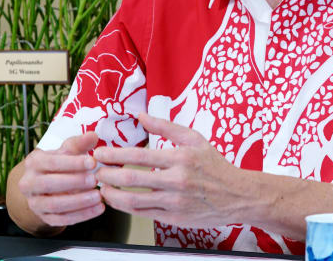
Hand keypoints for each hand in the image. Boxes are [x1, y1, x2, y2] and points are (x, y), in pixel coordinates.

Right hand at [17, 132, 104, 226]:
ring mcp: (34, 202)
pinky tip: (97, 209)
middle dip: (74, 182)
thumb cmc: (57, 164)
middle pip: (49, 184)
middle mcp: (29, 183)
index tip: (92, 162)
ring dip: (78, 202)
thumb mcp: (65, 151)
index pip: (52, 163)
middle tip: (94, 180)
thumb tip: (93, 135)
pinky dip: (81, 215)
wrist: (43, 186)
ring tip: (98, 196)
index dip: (73, 163)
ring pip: (54, 205)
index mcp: (34, 163)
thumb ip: (78, 144)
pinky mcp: (44, 217)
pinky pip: (61, 220)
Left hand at [93, 112, 245, 227]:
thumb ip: (165, 126)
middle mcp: (177, 180)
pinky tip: (117, 200)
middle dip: (108, 174)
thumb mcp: (194, 139)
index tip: (100, 152)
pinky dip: (126, 208)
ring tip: (101, 187)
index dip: (115, 155)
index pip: (140, 156)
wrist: (237, 196)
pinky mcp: (174, 218)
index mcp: (180, 158)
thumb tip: (140, 115)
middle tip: (94, 170)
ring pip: (134, 201)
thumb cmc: (214, 165)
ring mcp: (175, 202)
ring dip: (112, 194)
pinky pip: (144, 214)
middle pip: (133, 179)